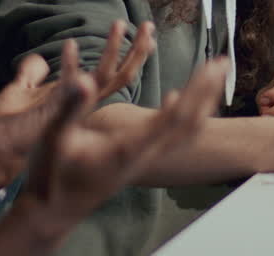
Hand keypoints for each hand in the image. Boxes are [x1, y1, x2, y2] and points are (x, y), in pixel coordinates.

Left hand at [0, 20, 156, 186]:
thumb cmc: (9, 124)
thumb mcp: (21, 90)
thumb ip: (32, 75)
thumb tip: (38, 60)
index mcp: (78, 97)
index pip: (115, 74)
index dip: (132, 55)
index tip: (146, 34)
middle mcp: (81, 103)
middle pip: (121, 76)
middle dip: (137, 51)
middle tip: (148, 25)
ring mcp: (71, 109)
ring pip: (103, 78)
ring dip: (112, 50)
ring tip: (119, 24)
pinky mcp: (56, 113)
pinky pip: (68, 85)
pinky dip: (70, 64)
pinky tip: (69, 44)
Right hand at [21, 40, 226, 234]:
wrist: (52, 211)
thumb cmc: (51, 175)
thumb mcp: (53, 137)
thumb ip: (70, 108)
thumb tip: (85, 78)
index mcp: (128, 149)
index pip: (174, 119)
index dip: (196, 91)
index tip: (210, 67)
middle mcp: (142, 155)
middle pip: (188, 124)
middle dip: (207, 92)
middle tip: (222, 63)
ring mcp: (141, 159)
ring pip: (183, 132)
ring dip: (199, 102)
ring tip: (209, 77)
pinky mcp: (136, 159)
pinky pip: (168, 137)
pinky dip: (180, 114)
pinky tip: (175, 97)